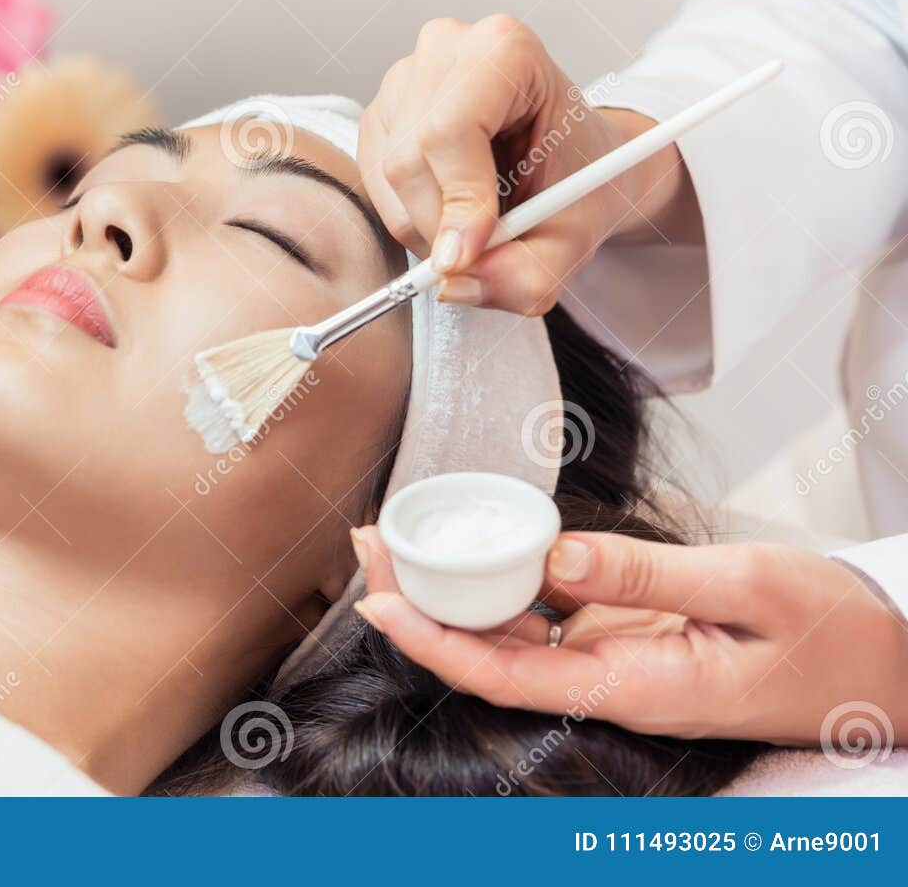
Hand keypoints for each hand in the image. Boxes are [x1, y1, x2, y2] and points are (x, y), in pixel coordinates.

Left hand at [351, 526, 907, 746]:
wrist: (882, 663)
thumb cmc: (830, 633)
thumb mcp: (751, 588)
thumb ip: (650, 575)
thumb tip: (557, 554)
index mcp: (636, 689)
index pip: (506, 677)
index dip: (433, 643)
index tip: (382, 602)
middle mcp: (608, 684)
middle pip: (489, 655)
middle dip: (421, 605)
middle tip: (370, 540)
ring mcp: (611, 661)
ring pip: (508, 636)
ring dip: (449, 592)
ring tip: (396, 537)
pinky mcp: (620, 637)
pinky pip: (545, 616)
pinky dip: (499, 583)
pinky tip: (468, 547)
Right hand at [359, 15, 695, 312]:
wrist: (577, 160)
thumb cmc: (584, 179)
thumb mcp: (574, 237)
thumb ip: (526, 272)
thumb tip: (454, 284)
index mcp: (504, 49)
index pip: (451, 129)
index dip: (457, 199)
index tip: (469, 254)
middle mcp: (444, 49)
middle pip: (410, 159)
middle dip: (441, 224)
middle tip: (482, 256)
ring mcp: (403, 78)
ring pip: (387, 177)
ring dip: (427, 224)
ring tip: (479, 224)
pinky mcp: (381, 113)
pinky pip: (374, 184)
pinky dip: (411, 215)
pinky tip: (452, 206)